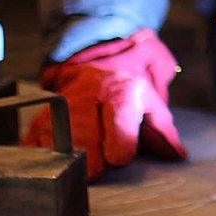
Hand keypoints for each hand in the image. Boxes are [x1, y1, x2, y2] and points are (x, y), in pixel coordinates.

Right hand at [28, 28, 187, 180]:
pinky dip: (53, 155)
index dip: (122, 152)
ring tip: (85, 145)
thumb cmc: (123, 81)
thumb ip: (163, 129)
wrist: (89, 53)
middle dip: (99, 161)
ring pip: (66, 157)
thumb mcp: (150, 97)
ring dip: (75, 159)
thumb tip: (177, 155)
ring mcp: (59, 111)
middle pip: (91, 157)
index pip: (120, 144)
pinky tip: (64, 147)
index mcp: (119, 94)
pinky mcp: (39, 120)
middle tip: (103, 149)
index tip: (122, 150)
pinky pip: (42, 151)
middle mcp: (86, 100)